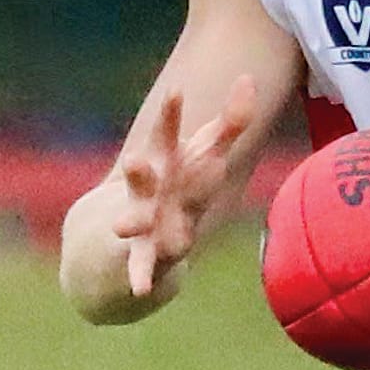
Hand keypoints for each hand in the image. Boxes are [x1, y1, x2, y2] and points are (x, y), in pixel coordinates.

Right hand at [114, 76, 255, 295]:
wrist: (120, 239)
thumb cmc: (177, 187)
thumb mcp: (204, 154)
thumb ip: (230, 121)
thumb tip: (249, 79)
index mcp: (164, 163)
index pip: (167, 136)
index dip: (171, 117)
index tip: (176, 90)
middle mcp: (149, 190)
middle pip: (147, 178)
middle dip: (140, 172)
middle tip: (133, 161)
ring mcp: (141, 223)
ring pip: (136, 221)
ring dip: (131, 223)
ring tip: (119, 226)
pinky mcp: (142, 258)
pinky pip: (142, 269)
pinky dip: (140, 279)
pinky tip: (141, 291)